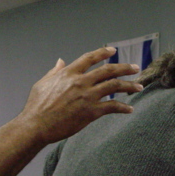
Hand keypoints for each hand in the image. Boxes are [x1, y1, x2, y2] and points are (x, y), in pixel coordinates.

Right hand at [19, 47, 143, 144]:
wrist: (36, 125)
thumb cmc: (36, 106)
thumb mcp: (42, 83)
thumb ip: (55, 71)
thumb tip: (60, 61)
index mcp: (69, 73)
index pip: (90, 58)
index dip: (103, 53)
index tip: (113, 50)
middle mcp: (81, 82)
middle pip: (108, 70)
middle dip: (125, 68)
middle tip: (136, 68)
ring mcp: (87, 96)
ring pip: (114, 86)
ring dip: (129, 86)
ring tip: (139, 87)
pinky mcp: (91, 111)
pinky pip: (112, 107)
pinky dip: (123, 107)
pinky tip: (129, 109)